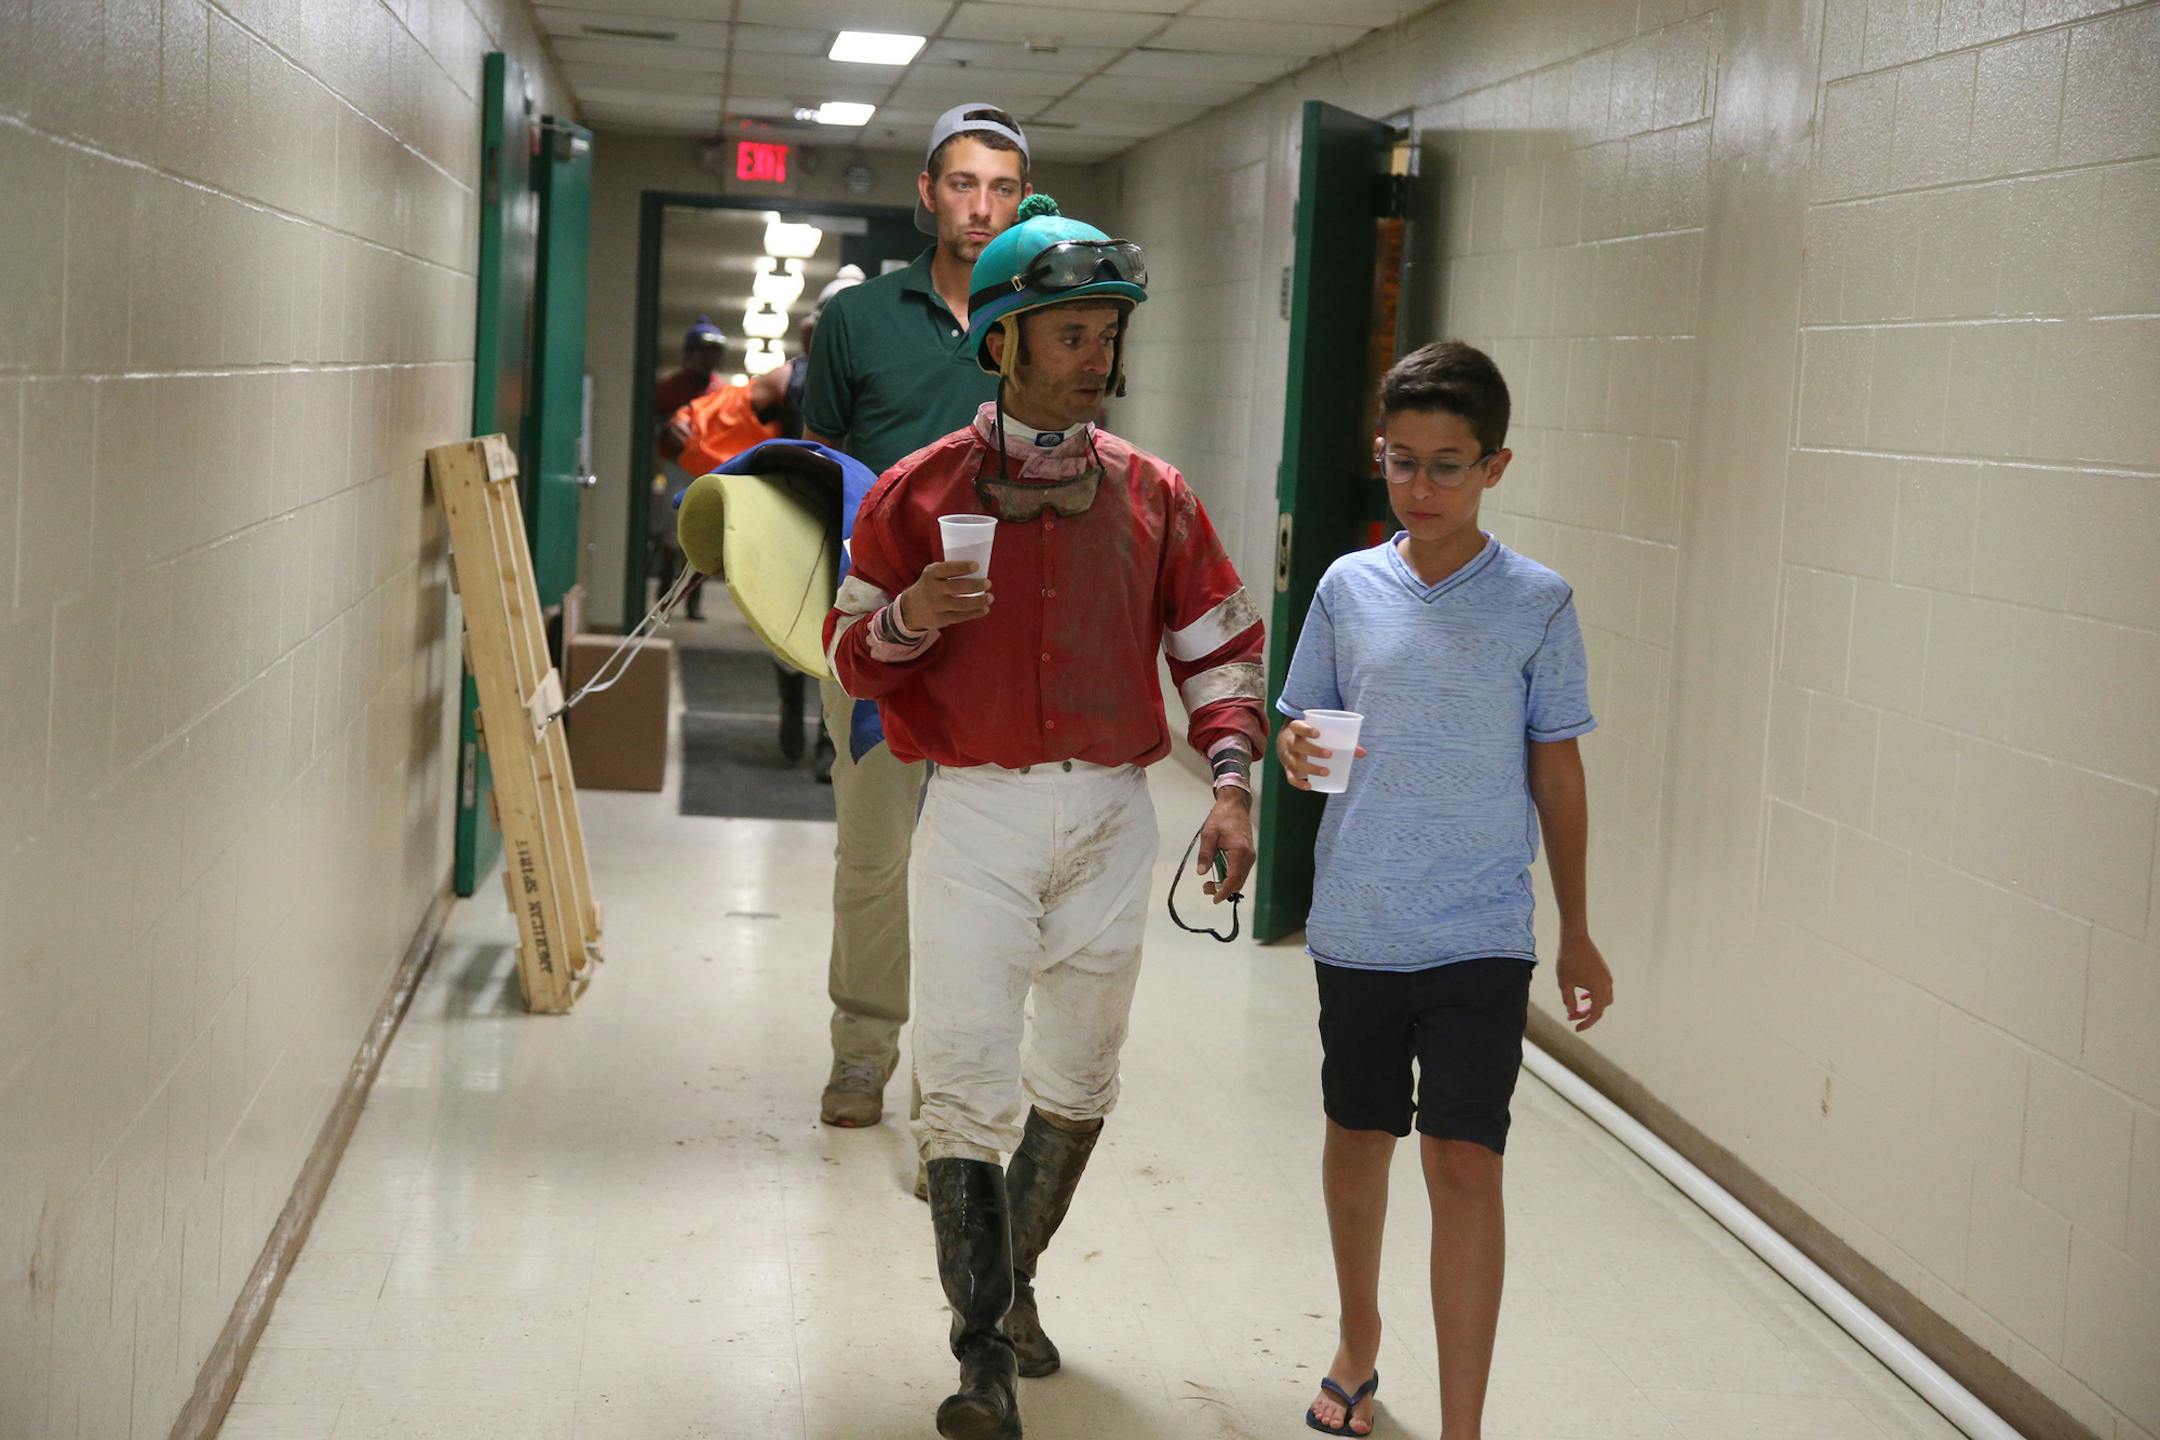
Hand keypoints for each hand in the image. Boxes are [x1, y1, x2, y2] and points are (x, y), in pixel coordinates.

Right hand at [897, 560, 992, 633]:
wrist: (910, 609)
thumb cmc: (930, 586)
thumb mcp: (932, 574)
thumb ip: (949, 571)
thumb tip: (979, 571)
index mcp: (931, 574)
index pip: (947, 569)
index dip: (962, 567)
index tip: (976, 566)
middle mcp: (933, 590)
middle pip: (956, 588)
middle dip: (975, 585)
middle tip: (988, 583)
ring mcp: (936, 606)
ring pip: (961, 605)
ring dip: (978, 601)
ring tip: (990, 597)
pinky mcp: (941, 620)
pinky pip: (961, 617)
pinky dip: (975, 613)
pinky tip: (984, 609)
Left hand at [1196, 787, 1253, 903]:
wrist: (1234, 806)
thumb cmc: (1221, 818)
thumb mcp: (1208, 834)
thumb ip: (1205, 854)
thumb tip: (1201, 872)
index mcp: (1239, 850)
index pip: (1233, 878)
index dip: (1224, 891)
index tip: (1214, 898)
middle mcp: (1248, 856)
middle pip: (1238, 882)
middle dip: (1223, 889)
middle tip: (1206, 887)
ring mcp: (1250, 856)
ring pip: (1240, 878)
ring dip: (1226, 883)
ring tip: (1210, 882)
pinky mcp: (1249, 855)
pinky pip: (1241, 872)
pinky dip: (1231, 877)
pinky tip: (1219, 873)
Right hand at [1275, 720, 1365, 789]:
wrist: (1286, 741)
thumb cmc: (1308, 736)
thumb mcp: (1318, 733)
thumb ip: (1339, 740)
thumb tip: (1362, 753)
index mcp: (1296, 729)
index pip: (1297, 726)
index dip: (1306, 730)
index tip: (1318, 733)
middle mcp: (1289, 742)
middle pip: (1298, 745)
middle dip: (1313, 750)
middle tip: (1329, 754)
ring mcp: (1287, 756)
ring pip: (1296, 763)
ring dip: (1311, 768)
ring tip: (1326, 772)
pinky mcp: (1288, 769)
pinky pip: (1291, 777)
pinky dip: (1299, 783)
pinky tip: (1310, 786)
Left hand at [1554, 932, 1612, 1031]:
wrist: (1574, 938)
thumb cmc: (1568, 960)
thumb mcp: (1564, 983)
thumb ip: (1569, 1001)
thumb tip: (1572, 1013)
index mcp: (1599, 989)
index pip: (1596, 1013)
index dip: (1586, 1023)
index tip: (1576, 1028)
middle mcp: (1607, 984)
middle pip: (1601, 1007)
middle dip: (1587, 1014)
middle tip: (1572, 1016)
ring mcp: (1607, 977)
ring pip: (1603, 998)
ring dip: (1591, 1005)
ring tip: (1577, 1006)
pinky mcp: (1603, 971)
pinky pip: (1602, 988)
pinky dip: (1594, 995)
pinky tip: (1582, 994)